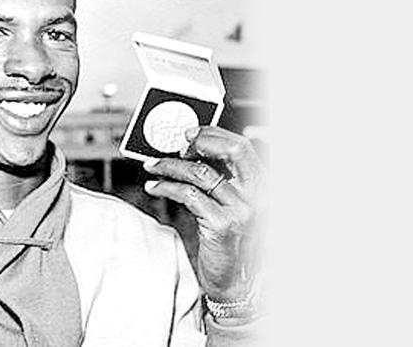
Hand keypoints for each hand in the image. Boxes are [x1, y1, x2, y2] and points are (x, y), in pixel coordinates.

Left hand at [143, 126, 265, 299]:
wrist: (231, 278)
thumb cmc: (226, 239)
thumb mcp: (227, 203)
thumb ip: (219, 177)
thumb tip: (190, 150)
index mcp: (260, 184)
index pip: (241, 146)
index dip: (214, 135)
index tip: (189, 134)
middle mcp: (257, 194)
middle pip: (232, 150)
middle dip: (200, 141)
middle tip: (175, 146)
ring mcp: (243, 209)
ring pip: (202, 172)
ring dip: (170, 166)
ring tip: (152, 167)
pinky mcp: (223, 224)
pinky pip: (189, 195)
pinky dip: (166, 187)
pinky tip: (155, 187)